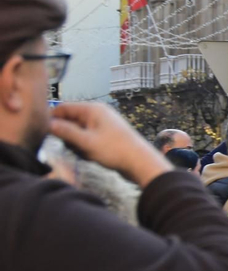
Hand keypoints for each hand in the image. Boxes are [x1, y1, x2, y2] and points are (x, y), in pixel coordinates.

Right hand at [48, 103, 171, 187]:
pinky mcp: (106, 136)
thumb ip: (65, 132)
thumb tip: (47, 124)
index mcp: (93, 109)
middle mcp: (97, 113)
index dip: (52, 119)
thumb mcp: (86, 142)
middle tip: (74, 147)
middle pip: (69, 121)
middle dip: (68, 135)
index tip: (45, 132)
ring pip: (77, 132)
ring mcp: (102, 124)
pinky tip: (92, 156)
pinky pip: (87, 140)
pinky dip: (86, 148)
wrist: (140, 163)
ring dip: (77, 144)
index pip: (63, 108)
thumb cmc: (114, 150)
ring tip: (87, 153)